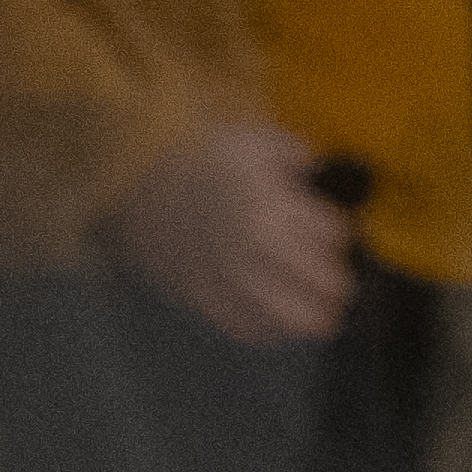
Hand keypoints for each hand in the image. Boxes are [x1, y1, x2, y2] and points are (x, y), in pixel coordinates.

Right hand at [99, 119, 355, 344]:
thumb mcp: (250, 142)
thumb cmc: (198, 162)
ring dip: (316, 316)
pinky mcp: (204, 298)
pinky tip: (280, 321)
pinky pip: (248, 327)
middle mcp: (253, 249)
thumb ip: (293, 155)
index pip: (331, 234)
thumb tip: (319, 170)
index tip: (330, 232)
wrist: (134, 187)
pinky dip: (271, 329)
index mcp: (268, 207)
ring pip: (291, 317)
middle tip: (335, 278)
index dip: (336, 233)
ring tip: (324, 313)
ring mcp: (228, 278)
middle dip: (337, 281)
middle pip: (322, 283)